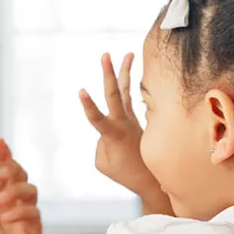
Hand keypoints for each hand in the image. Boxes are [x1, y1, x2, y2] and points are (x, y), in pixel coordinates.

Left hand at [0, 139, 43, 233]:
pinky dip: (21, 211)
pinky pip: (34, 215)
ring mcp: (21, 222)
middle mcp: (8, 210)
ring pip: (30, 191)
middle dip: (12, 169)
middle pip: (20, 177)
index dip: (3, 157)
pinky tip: (6, 218)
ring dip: (15, 190)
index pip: (1, 174)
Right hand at [79, 53, 159, 196]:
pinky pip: (129, 99)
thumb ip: (101, 143)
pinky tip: (131, 74)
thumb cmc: (124, 172)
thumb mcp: (103, 162)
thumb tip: (107, 130)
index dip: (88, 106)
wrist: (151, 179)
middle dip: (109, 74)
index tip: (81, 90)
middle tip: (105, 55)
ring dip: (126, 72)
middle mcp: (124, 123)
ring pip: (126, 91)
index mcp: (113, 135)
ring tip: (129, 54)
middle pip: (114, 95)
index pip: (97, 118)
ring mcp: (132, 119)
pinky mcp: (135, 120)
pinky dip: (128, 86)